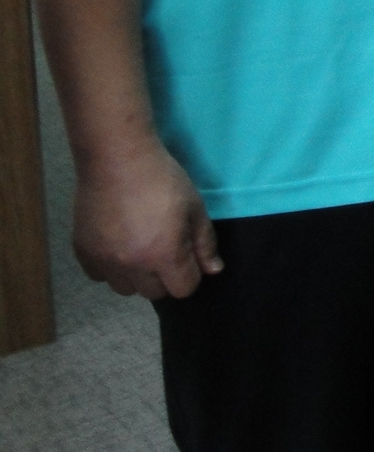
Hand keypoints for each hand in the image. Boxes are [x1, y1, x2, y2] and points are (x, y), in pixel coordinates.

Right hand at [72, 140, 221, 299]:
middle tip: (164, 247)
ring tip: (140, 246)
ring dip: (136, 275)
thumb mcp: (194, 208)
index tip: (188, 256)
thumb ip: (205, 243)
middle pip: (153, 292)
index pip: (183, 289)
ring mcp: (104, 261)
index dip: (191, 274)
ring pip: (125, 288)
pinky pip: (99, 275)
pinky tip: (117, 243)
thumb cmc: (163, 180)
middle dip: (165, 276)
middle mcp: (132, 265)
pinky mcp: (82, 252)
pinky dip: (110, 267)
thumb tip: (213, 270)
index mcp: (164, 255)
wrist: (117, 159)